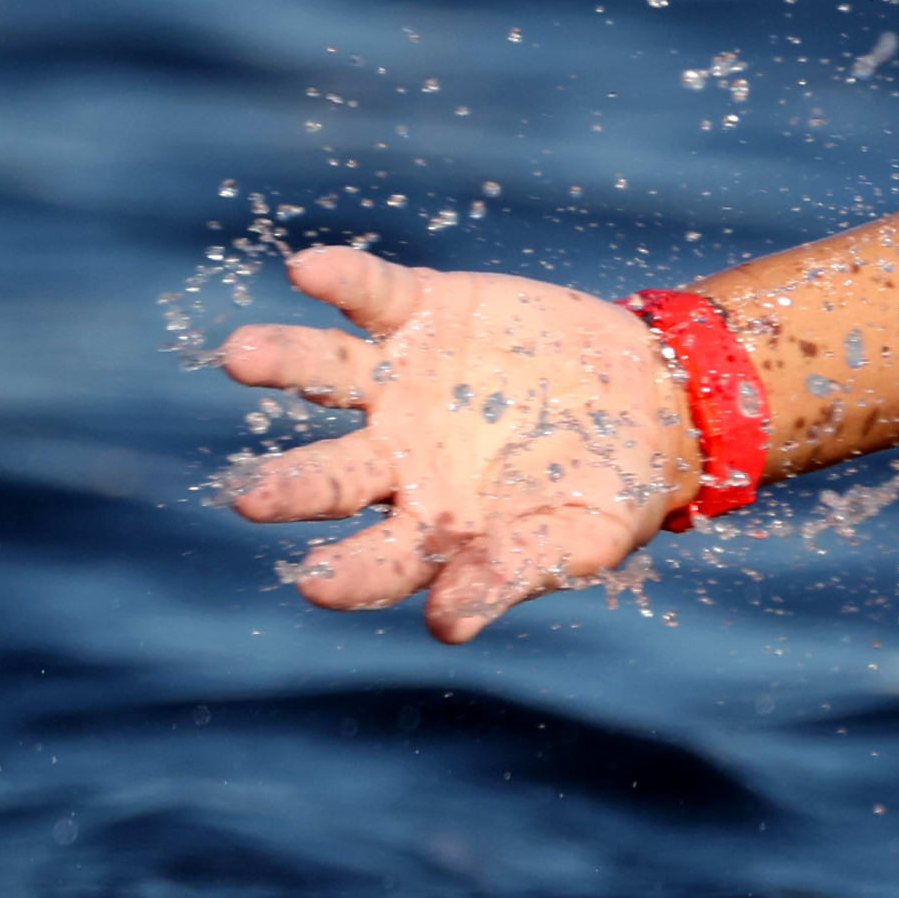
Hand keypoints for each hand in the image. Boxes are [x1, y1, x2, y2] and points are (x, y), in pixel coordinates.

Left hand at [219, 247, 697, 643]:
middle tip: (248, 498)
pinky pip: (369, 293)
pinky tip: (309, 272)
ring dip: (283, 362)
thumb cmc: (616, 487)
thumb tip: (447, 626)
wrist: (656, 396)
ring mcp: (401, 380)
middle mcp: (398, 456)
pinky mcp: (422, 311)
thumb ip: (516, 570)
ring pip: (324, 372)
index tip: (316, 583)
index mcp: (433, 526)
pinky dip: (341, 280)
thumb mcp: (583, 539)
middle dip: (289, 486)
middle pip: (330, 475)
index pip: (375, 560)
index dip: (347, 575)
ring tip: (243, 356)